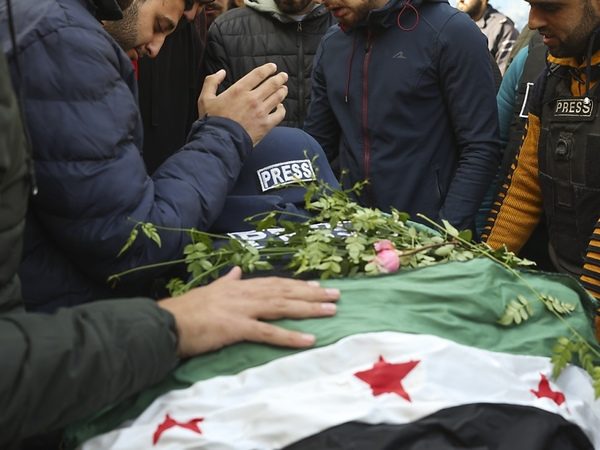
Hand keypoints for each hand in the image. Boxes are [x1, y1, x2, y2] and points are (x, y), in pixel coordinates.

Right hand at [158, 267, 339, 357]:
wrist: (166, 323)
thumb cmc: (186, 310)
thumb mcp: (210, 290)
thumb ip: (226, 281)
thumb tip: (237, 271)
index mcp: (239, 287)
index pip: (274, 283)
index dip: (296, 284)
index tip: (315, 285)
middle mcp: (245, 293)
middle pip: (284, 292)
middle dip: (311, 293)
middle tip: (336, 295)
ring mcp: (242, 309)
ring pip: (282, 306)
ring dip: (309, 309)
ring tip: (331, 310)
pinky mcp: (237, 327)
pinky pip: (268, 332)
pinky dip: (290, 336)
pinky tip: (309, 339)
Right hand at [197, 63, 287, 143]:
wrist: (220, 141)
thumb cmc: (212, 121)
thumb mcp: (205, 98)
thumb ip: (211, 82)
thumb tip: (221, 72)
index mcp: (239, 90)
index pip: (258, 74)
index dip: (268, 69)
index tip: (273, 67)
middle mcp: (253, 98)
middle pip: (272, 84)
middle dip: (280, 78)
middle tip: (283, 76)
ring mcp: (261, 112)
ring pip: (278, 97)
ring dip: (282, 91)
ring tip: (284, 89)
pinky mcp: (266, 125)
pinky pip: (279, 114)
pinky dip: (282, 109)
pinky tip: (280, 107)